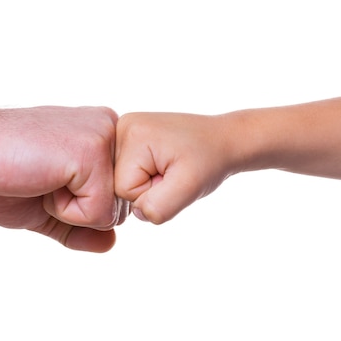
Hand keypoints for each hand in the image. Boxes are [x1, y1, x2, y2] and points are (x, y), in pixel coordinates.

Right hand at [0, 106, 129, 251]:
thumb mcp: (47, 210)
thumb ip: (80, 227)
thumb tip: (111, 244)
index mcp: (101, 135)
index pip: (116, 199)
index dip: (78, 208)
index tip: (45, 180)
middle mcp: (110, 130)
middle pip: (120, 208)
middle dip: (76, 211)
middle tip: (41, 180)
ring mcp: (104, 139)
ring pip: (113, 213)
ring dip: (69, 211)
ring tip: (41, 179)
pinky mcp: (92, 152)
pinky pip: (98, 213)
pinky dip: (63, 211)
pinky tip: (41, 180)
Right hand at [114, 112, 244, 223]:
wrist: (223, 139)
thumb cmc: (209, 160)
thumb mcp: (190, 187)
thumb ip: (159, 207)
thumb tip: (136, 213)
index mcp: (130, 133)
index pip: (122, 189)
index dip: (151, 193)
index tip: (173, 177)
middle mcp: (120, 127)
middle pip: (117, 185)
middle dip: (147, 188)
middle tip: (172, 173)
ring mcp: (122, 131)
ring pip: (121, 181)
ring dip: (146, 183)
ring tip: (169, 168)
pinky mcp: (128, 138)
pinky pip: (126, 173)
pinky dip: (145, 177)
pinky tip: (162, 165)